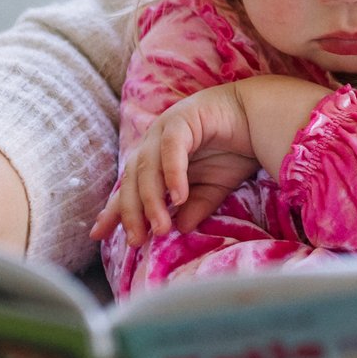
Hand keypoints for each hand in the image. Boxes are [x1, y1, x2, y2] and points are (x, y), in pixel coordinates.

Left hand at [95, 83, 260, 246]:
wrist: (258, 116)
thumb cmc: (233, 150)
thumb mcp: (212, 188)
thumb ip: (195, 207)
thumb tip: (179, 229)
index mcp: (155, 161)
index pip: (128, 189)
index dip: (113, 211)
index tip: (98, 235)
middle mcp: (153, 145)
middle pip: (133, 181)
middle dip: (133, 213)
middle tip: (138, 241)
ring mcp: (164, 129)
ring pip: (147, 168)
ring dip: (152, 200)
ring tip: (160, 227)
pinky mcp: (181, 119)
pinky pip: (170, 149)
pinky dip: (172, 174)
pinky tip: (178, 196)